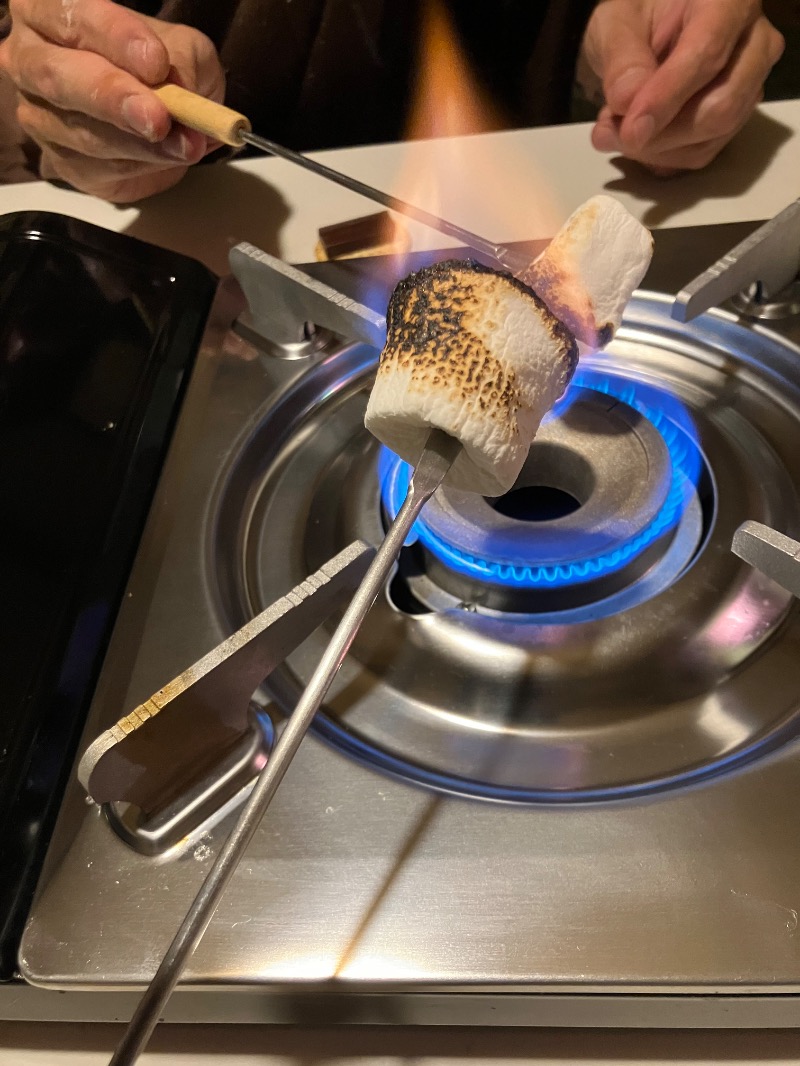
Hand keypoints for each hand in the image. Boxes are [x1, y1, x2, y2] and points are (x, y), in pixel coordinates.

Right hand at [0, 0, 225, 200]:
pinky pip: (96, 167)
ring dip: (136, 143)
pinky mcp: (59, 160)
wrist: (164, 117)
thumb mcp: (181, 49)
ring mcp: (37, 114)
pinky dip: (140, 164)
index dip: (115, 38)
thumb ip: (179, 64)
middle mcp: (29, 58)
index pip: (72, 16)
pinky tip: (169, 158)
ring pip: (80, 131)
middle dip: (112, 97)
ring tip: (184, 145)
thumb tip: (178, 96)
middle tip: (157, 117)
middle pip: (57, 77)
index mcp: (48, 11)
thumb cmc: (160, 67)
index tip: (156, 62)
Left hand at [581, 0, 784, 173]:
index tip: (631, 128)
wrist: (646, 35)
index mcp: (729, 2)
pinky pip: (702, 152)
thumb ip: (622, 60)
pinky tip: (633, 139)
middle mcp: (755, 42)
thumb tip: (628, 102)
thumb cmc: (637, 19)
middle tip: (610, 133)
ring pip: (712, 136)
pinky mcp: (735, 118)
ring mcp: (750, 84)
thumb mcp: (617, 24)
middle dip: (661, 133)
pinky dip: (661, 156)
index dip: (667, 97)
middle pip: (721, 106)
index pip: (707, 54)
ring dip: (656, 148)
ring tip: (612, 132)